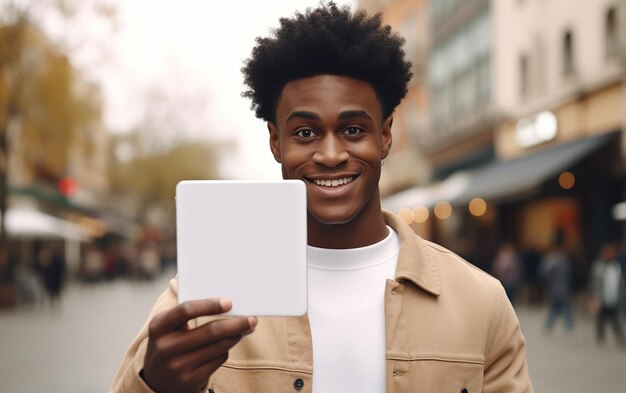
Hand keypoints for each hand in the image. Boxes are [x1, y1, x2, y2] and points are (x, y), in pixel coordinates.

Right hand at [142, 298, 256, 392]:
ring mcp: (177, 366)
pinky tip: (226, 345)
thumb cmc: (170, 343)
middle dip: (236, 324)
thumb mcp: (168, 327)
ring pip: (218, 346)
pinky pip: (218, 360)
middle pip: (210, 331)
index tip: (230, 302)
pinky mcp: (189, 380)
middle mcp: (166, 347)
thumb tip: (225, 303)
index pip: (186, 310)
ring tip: (246, 329)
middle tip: (252, 319)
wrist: (156, 380)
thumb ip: (188, 313)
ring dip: (236, 336)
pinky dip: (225, 350)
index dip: (209, 305)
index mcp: (159, 326)